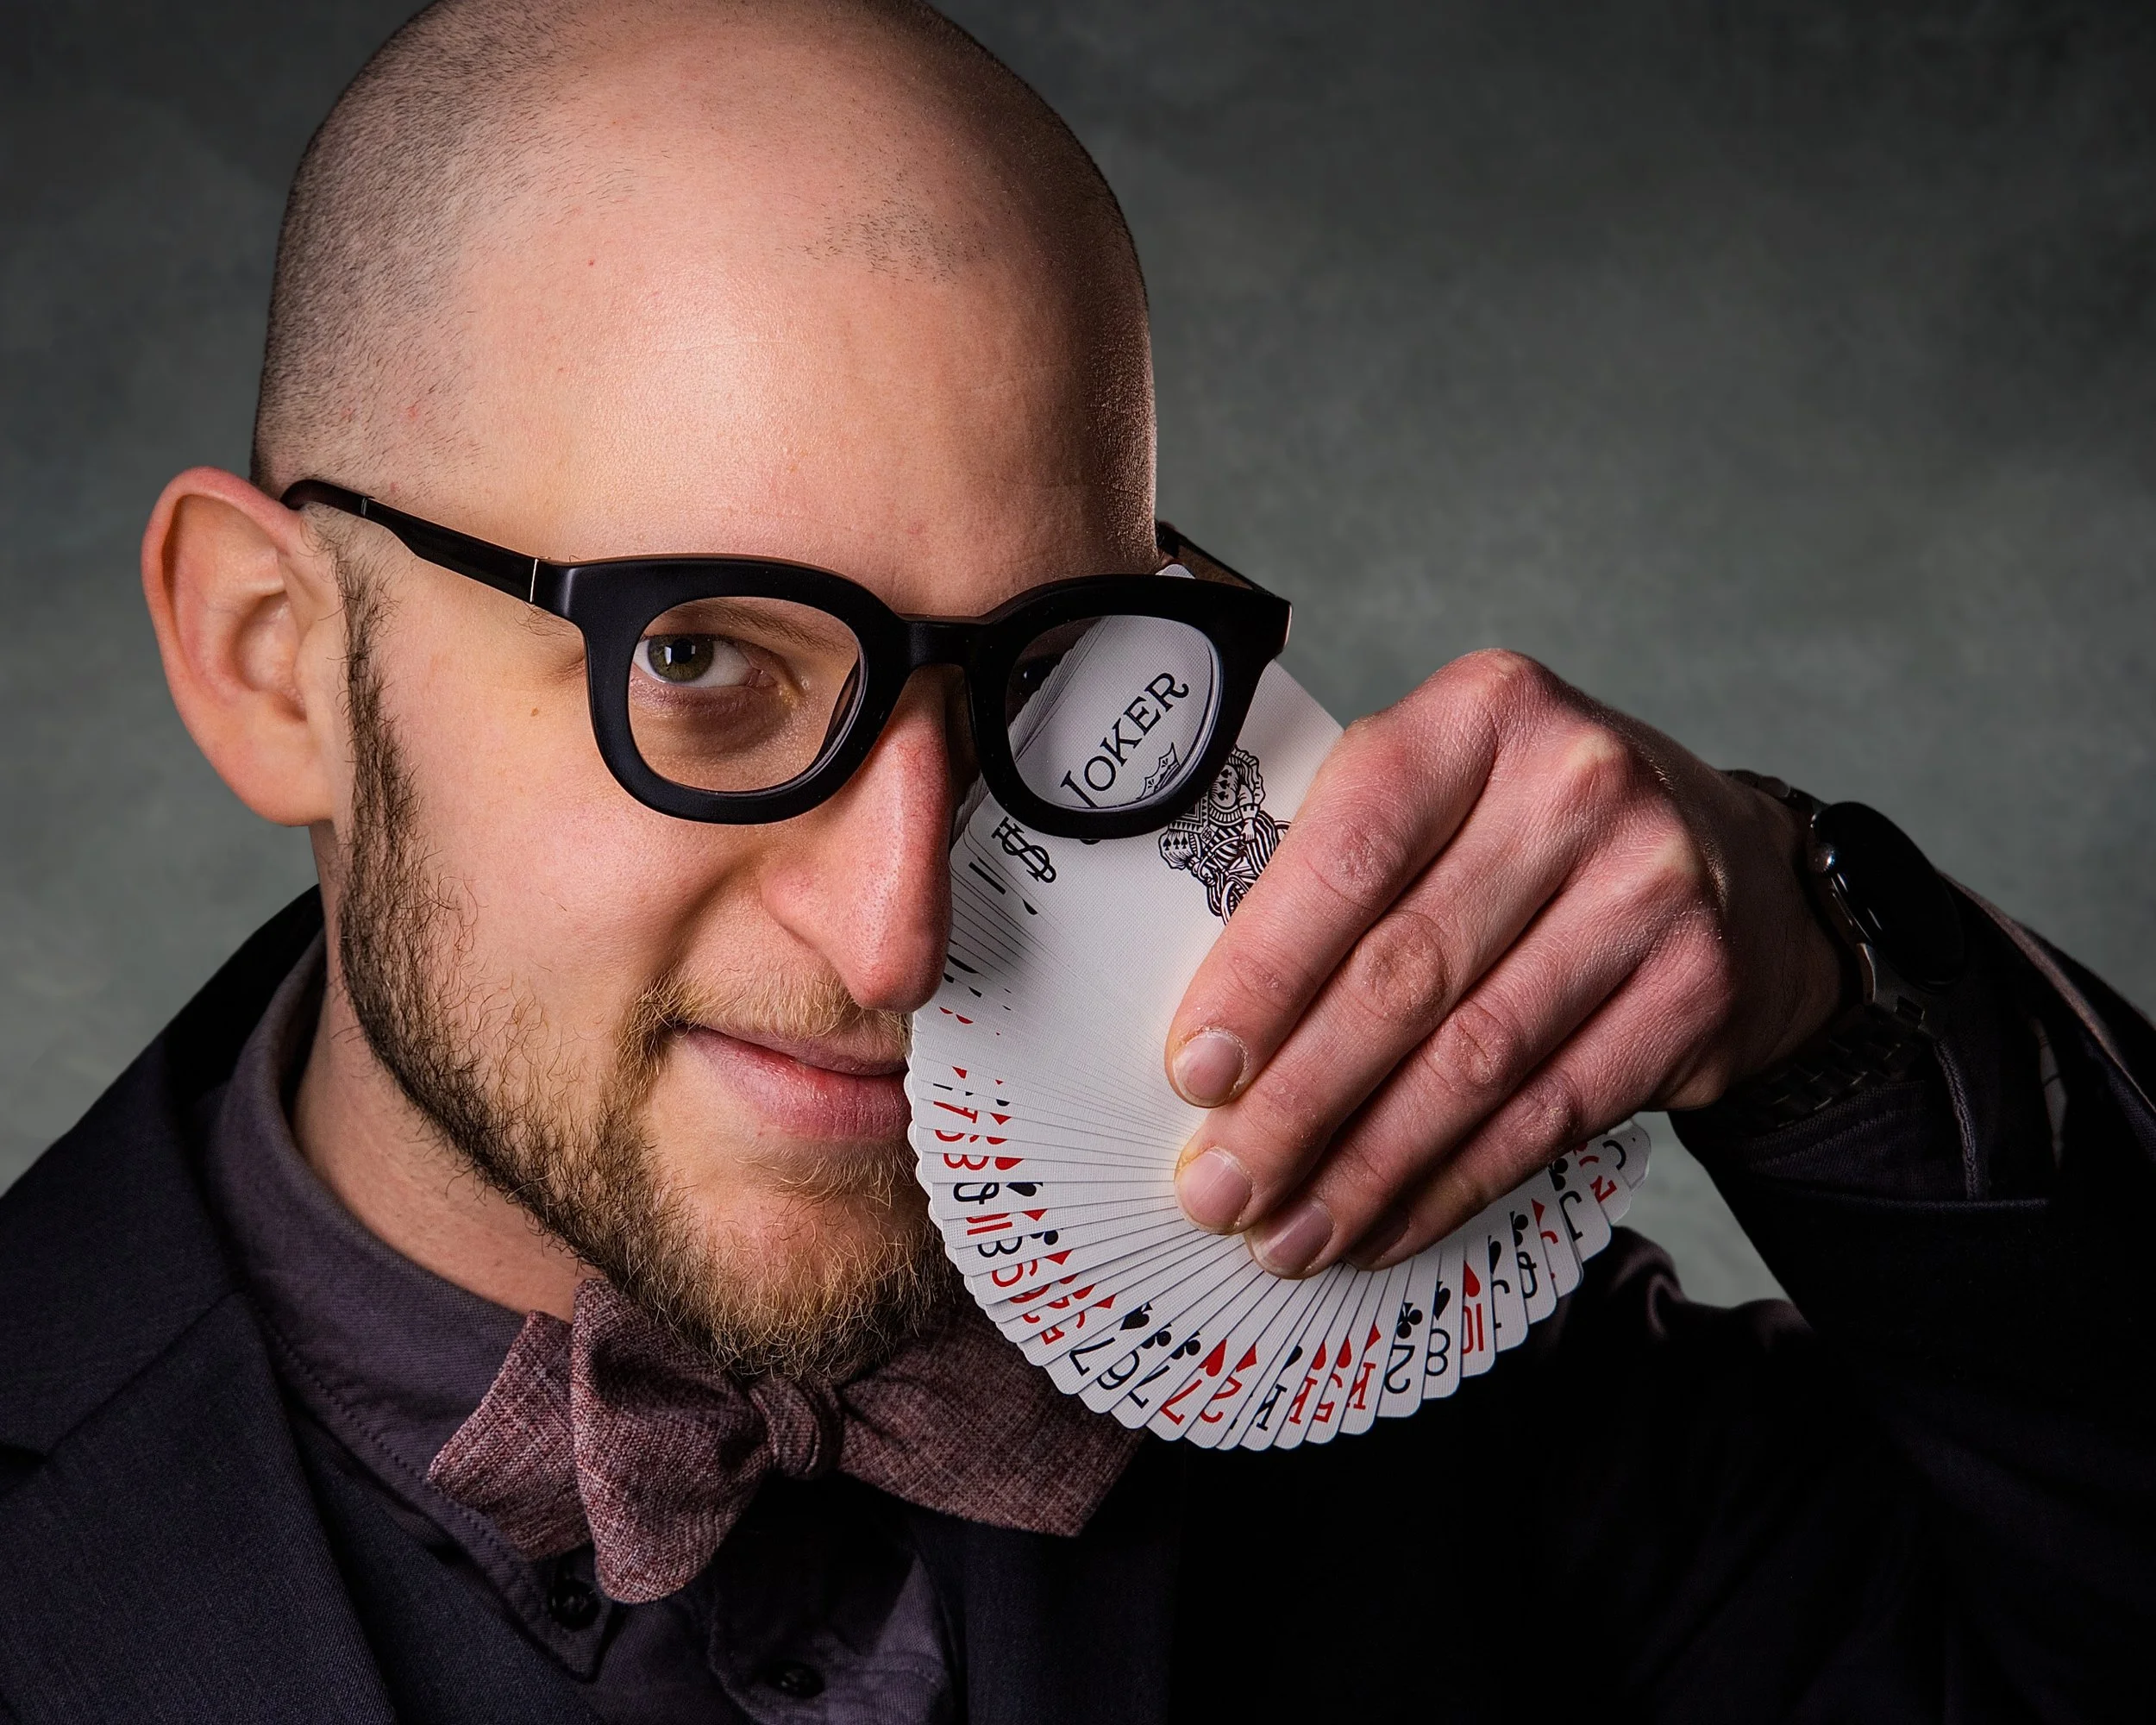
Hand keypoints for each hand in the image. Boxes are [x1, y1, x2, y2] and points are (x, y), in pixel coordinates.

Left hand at [1164, 650, 1846, 1276]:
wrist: (1737, 866)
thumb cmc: (1531, 833)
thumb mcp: (1441, 797)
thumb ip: (1334, 876)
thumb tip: (1212, 1043)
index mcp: (1480, 713)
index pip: (1350, 852)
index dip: (1264, 974)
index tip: (1194, 1072)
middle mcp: (1576, 787)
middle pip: (1406, 972)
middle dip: (1296, 1101)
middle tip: (1219, 1187)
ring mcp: (1650, 890)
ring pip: (1473, 1062)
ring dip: (1364, 1167)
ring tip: (1284, 1234)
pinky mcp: (1695, 993)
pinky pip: (1547, 1117)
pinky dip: (1450, 1186)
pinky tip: (1381, 1227)